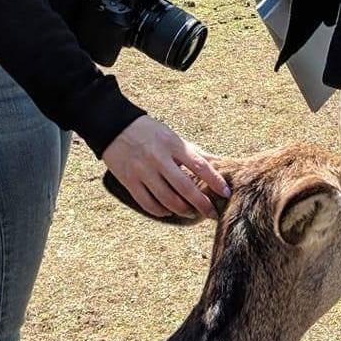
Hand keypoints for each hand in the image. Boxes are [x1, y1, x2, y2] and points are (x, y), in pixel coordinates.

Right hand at [102, 114, 229, 219]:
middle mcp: (158, 158)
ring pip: (167, 199)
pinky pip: (148, 203)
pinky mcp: (129, 181)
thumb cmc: (150, 131)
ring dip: (183, 210)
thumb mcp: (173, 136)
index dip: (215, 181)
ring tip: (191, 212)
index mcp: (173, 144)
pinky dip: (161, 211)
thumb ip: (194, 152)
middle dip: (202, 204)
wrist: (114, 126)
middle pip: (185, 187)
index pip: (199, 165)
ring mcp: (143, 171)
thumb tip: (219, 162)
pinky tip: (169, 212)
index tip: (226, 192)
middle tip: (212, 213)